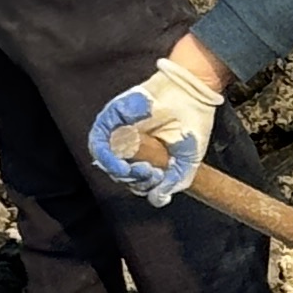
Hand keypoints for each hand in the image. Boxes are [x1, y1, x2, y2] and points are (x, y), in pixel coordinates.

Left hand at [88, 52, 221, 206]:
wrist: (191, 93)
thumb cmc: (193, 121)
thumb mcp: (187, 161)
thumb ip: (172, 182)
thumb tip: (157, 199)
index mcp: (148, 153)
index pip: (135, 178)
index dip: (144, 184)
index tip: (159, 178)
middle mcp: (131, 143)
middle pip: (120, 173)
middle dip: (136, 180)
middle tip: (154, 174)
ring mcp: (119, 131)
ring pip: (107, 161)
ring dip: (122, 173)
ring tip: (143, 170)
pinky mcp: (111, 118)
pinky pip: (99, 142)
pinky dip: (108, 158)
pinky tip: (124, 165)